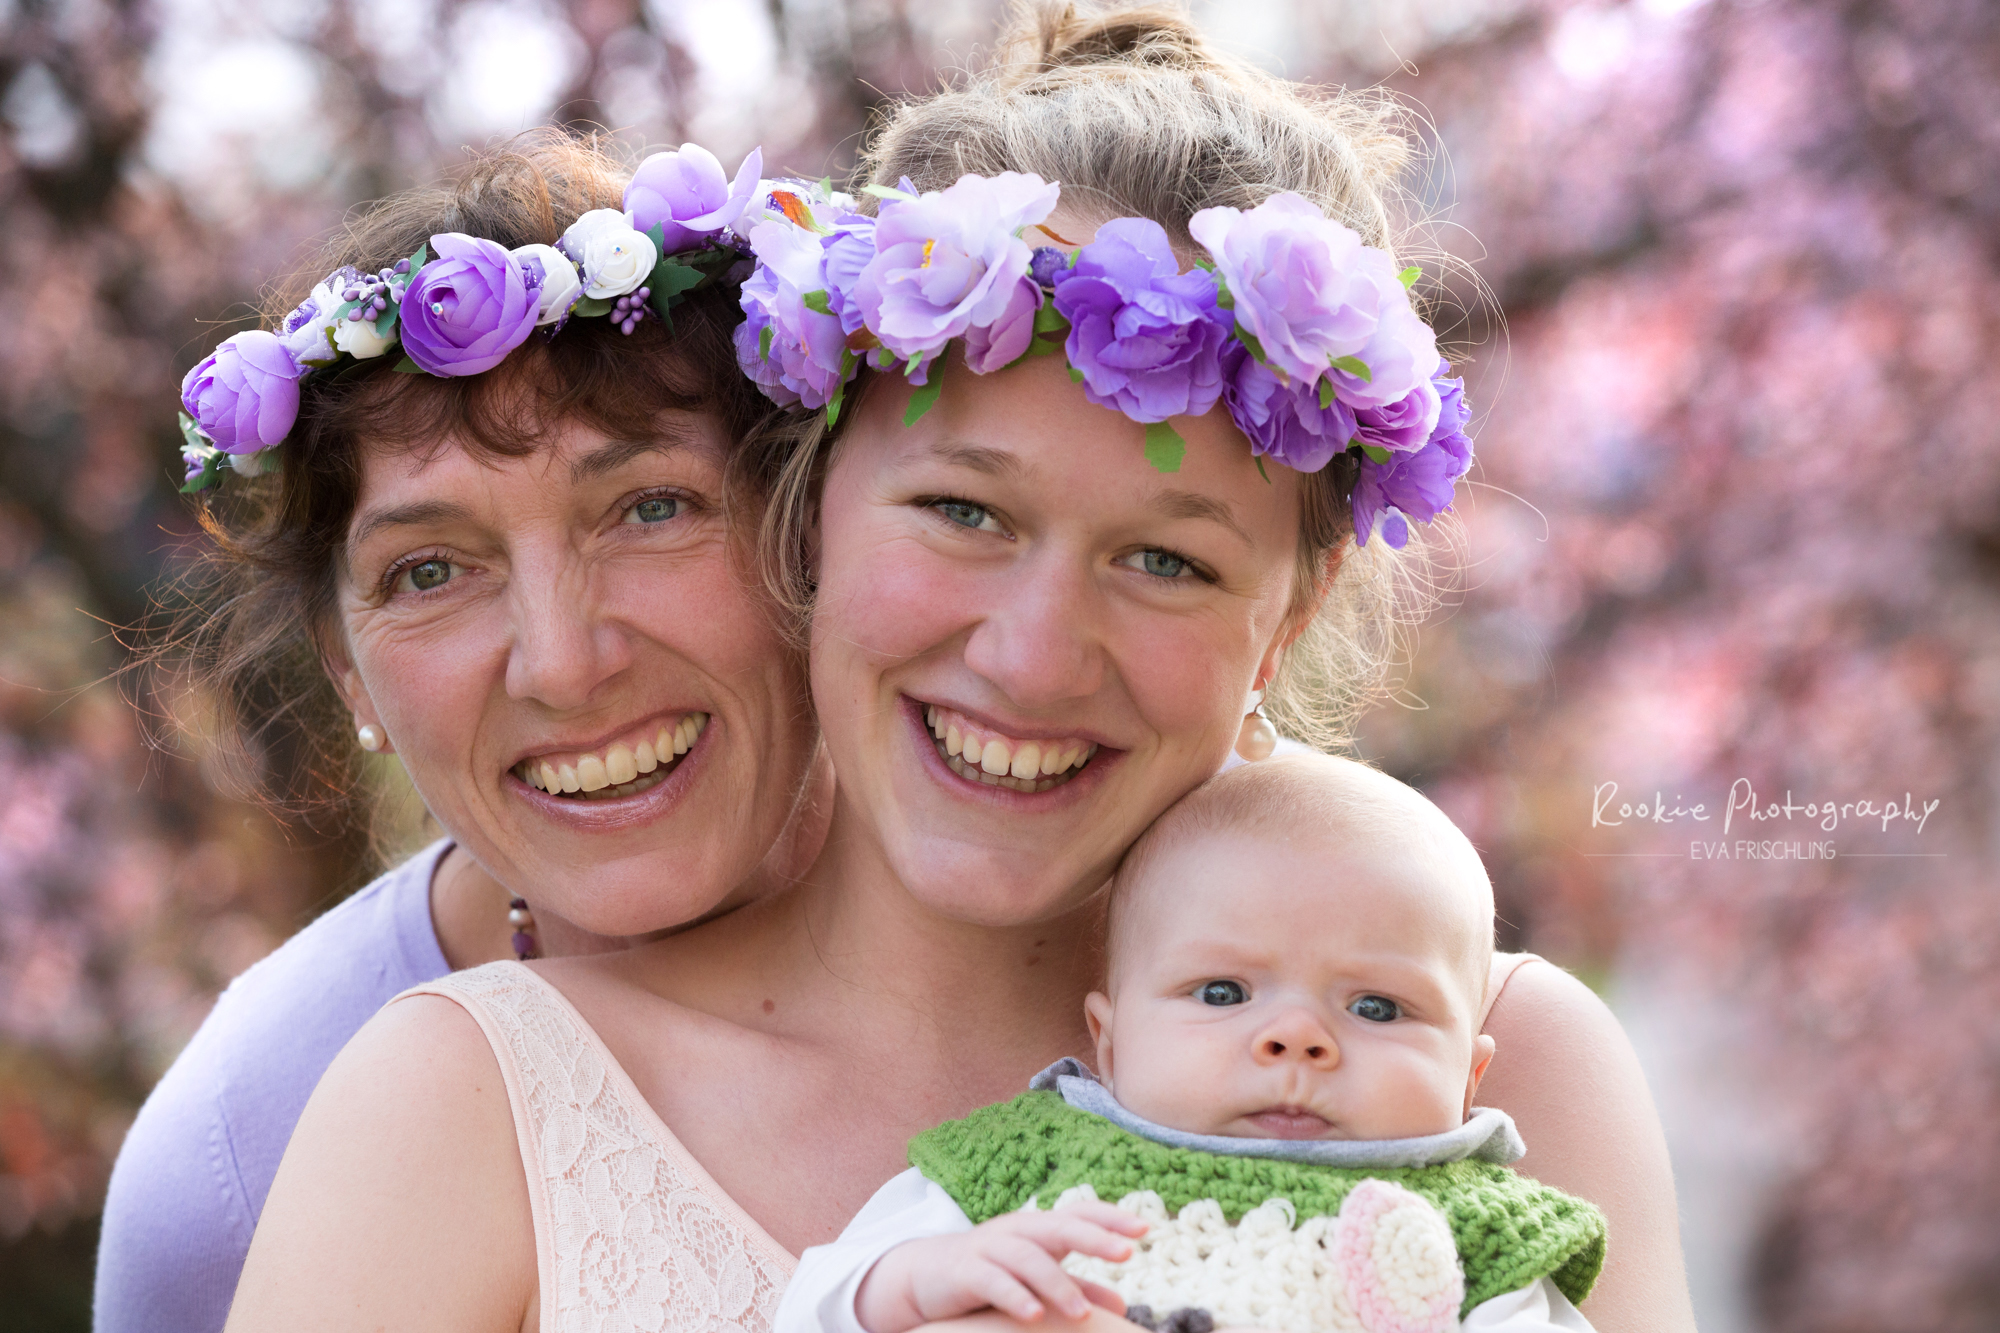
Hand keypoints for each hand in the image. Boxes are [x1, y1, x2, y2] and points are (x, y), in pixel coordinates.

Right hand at [856, 1203, 1147, 1332]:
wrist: (923, 1277)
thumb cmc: (990, 1274)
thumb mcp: (1036, 1281)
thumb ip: (1076, 1288)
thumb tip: (1123, 1305)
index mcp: (1038, 1229)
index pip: (1079, 1213)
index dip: (1110, 1218)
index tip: (1144, 1229)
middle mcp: (1017, 1230)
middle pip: (1059, 1225)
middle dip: (1094, 1237)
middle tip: (1126, 1253)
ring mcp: (989, 1247)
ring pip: (1028, 1257)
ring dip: (1057, 1285)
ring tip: (1080, 1314)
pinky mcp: (964, 1271)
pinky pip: (992, 1281)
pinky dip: (1014, 1296)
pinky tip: (1033, 1316)